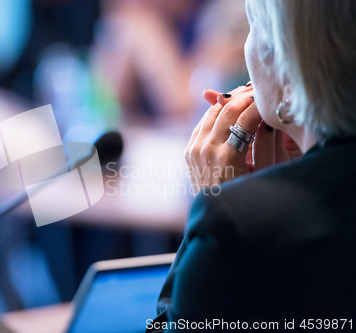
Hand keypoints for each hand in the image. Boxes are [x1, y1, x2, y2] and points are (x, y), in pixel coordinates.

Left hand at [185, 85, 300, 191]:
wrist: (216, 221)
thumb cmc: (246, 198)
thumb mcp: (264, 174)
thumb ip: (267, 144)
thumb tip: (269, 117)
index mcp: (226, 157)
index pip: (246, 117)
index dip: (261, 104)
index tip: (273, 97)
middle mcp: (206, 150)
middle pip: (227, 109)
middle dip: (245, 97)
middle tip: (261, 90)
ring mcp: (194, 150)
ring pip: (212, 112)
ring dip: (230, 102)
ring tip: (248, 97)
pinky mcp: (189, 151)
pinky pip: (203, 123)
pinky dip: (216, 114)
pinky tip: (231, 112)